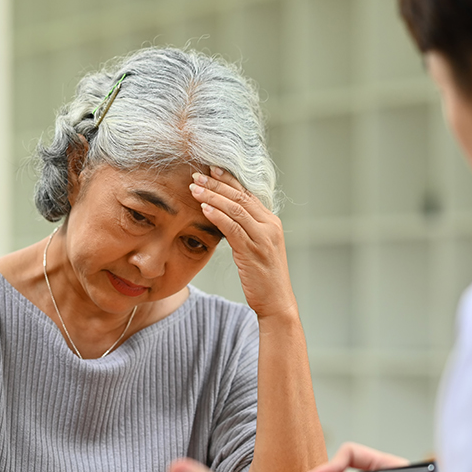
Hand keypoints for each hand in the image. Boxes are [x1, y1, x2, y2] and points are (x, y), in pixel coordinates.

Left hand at [190, 168, 296, 319]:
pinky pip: (233, 228)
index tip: (211, 170)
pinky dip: (217, 216)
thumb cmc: (264, 277)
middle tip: (197, 175)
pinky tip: (204, 209)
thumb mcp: (257, 248)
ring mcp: (263, 238)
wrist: (277, 301)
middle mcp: (270, 226)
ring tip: (194, 188)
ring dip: (212, 197)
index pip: (247, 194)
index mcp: (271, 222)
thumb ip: (245, 229)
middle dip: (216, 184)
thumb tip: (224, 216)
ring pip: (235, 209)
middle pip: (240, 197)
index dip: (229, 180)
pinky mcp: (253, 251)